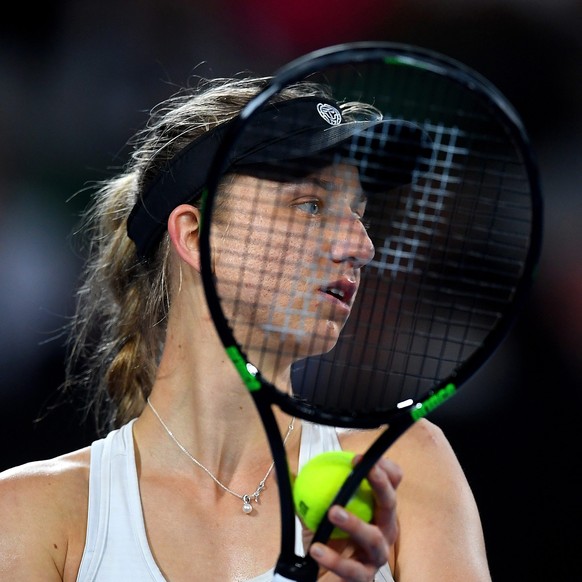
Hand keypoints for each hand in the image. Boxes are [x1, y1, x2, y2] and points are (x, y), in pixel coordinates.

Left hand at [305, 457, 402, 580]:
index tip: (359, 457)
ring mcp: (376, 554)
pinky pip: (352, 568)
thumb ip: (302, 490)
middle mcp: (383, 528)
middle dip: (380, 484)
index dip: (382, 466)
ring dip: (355, 523)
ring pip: (374, 538)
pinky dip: (334, 559)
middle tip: (364, 470)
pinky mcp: (364, 577)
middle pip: (390, 503)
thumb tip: (280, 471)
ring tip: (334, 511)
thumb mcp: (314, 510)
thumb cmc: (326, 537)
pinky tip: (316, 549)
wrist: (320, 575)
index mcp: (375, 507)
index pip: (392, 482)